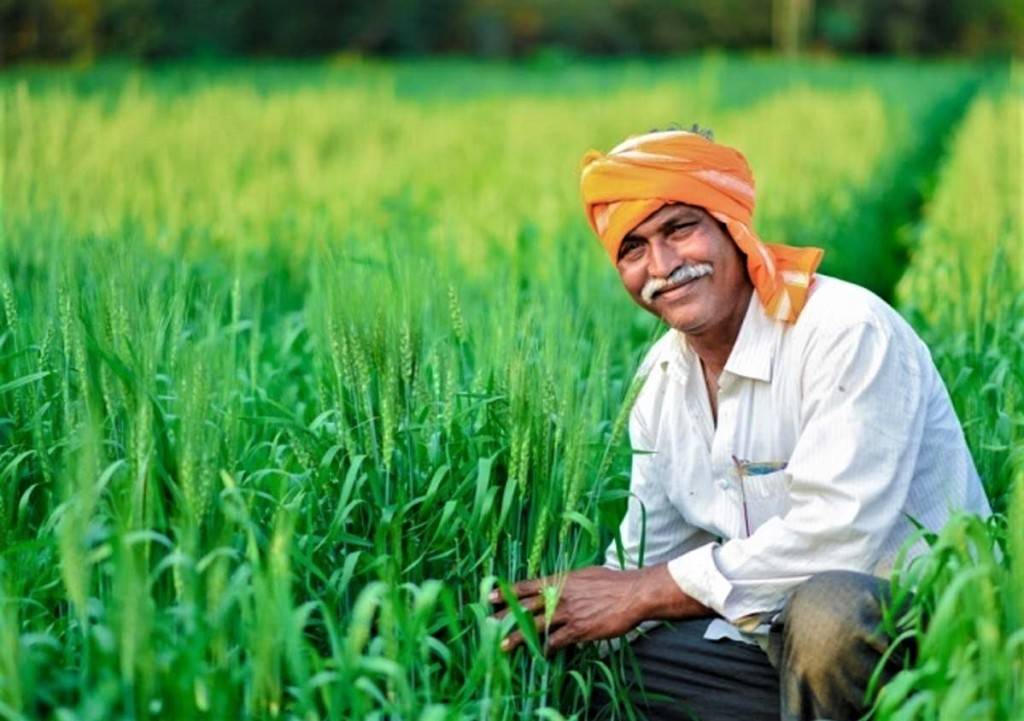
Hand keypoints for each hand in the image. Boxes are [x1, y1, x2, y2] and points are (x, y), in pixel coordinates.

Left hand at [490, 564, 707, 655]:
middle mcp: (559, 596)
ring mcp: (568, 613)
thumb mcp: (585, 574)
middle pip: (525, 607)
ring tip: (502, 646)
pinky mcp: (579, 630)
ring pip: (536, 627)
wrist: (632, 594)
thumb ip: (567, 582)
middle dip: (504, 617)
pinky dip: (546, 648)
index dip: (506, 592)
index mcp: (559, 580)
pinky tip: (540, 654)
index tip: (489, 597)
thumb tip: (557, 584)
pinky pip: (556, 641)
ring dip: (518, 638)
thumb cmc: (612, 582)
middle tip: (486, 624)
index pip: (526, 586)